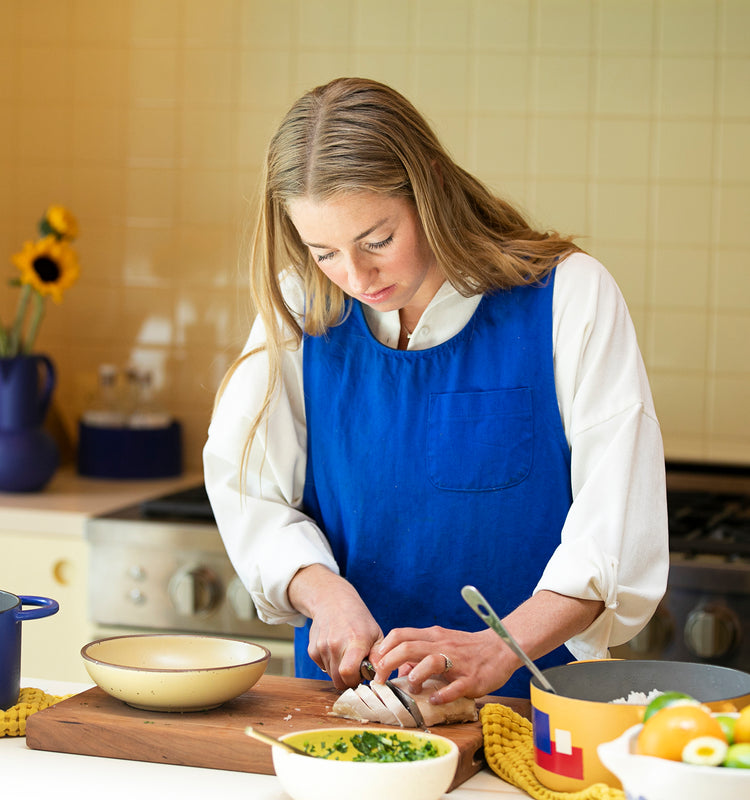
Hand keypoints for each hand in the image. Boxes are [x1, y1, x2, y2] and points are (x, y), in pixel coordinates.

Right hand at [288, 564, 382, 688]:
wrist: (333, 601)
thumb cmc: (358, 620)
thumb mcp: (376, 634)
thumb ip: (379, 656)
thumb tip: (380, 676)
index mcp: (355, 641)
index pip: (348, 673)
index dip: (356, 680)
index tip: (362, 675)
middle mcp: (335, 644)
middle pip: (338, 680)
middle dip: (348, 680)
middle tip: (355, 670)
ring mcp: (322, 646)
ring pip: (330, 675)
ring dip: (339, 671)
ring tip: (346, 656)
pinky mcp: (312, 649)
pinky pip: (322, 667)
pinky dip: (329, 665)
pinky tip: (336, 651)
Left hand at [370, 591, 604, 702]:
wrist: (501, 647)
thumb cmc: (466, 648)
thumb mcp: (440, 644)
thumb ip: (419, 653)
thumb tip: (398, 669)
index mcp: (432, 636)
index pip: (400, 634)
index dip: (384, 648)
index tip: (375, 664)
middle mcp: (442, 645)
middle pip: (409, 647)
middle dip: (388, 663)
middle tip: (379, 680)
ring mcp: (457, 662)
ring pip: (432, 661)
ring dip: (416, 674)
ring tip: (410, 686)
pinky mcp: (471, 679)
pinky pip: (455, 687)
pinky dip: (441, 694)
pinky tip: (433, 699)